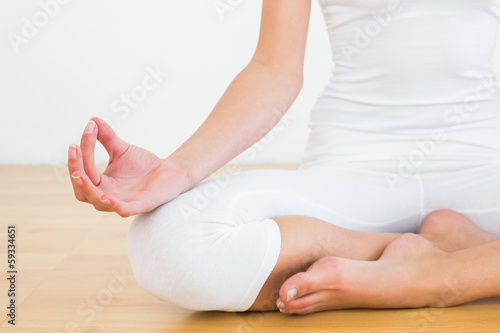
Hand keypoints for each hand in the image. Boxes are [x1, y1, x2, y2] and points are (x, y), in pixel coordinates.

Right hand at [68, 117, 190, 216]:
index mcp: (101, 183)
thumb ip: (107, 137)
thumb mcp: (122, 149)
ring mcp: (123, 202)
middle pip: (82, 190)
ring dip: (87, 189)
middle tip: (74, 149)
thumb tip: (92, 119)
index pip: (83, 170)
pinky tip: (106, 197)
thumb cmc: (143, 164)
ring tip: (80, 174)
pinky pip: (123, 210)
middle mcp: (107, 195)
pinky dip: (114, 205)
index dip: (81, 152)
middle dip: (76, 169)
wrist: (170, 172)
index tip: (89, 129)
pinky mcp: (140, 205)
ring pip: (98, 203)